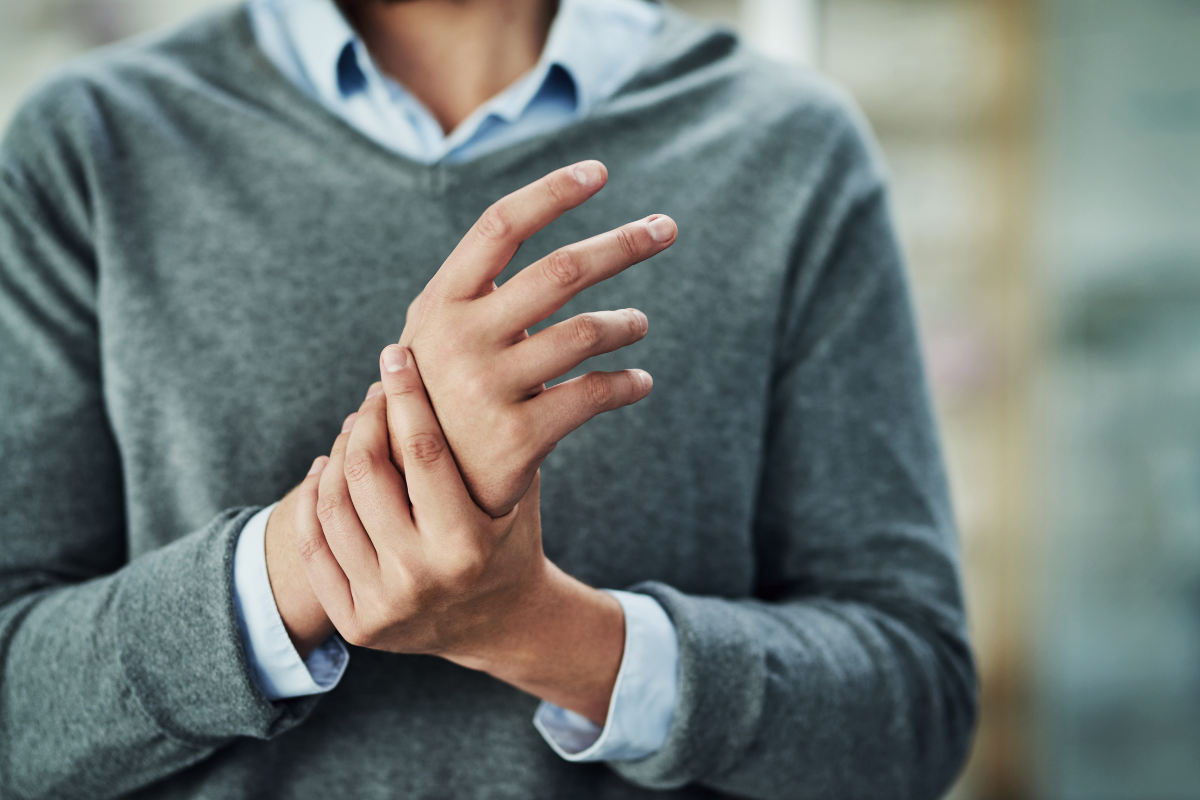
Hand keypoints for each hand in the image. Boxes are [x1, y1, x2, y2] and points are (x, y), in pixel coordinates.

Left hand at [293, 345, 624, 721]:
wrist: (501, 624)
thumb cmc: (510, 538)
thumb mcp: (517, 492)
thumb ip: (500, 436)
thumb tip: (487, 350)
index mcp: (466, 545)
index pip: (422, 453)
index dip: (406, 397)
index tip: (397, 357)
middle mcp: (419, 578)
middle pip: (366, 474)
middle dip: (367, 420)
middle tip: (375, 395)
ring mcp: (381, 605)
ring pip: (332, 505)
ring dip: (338, 454)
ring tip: (355, 428)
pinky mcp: (354, 623)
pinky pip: (313, 545)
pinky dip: (311, 499)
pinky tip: (325, 469)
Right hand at [400, 160, 676, 516]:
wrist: (423, 492)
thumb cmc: (441, 394)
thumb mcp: (436, 334)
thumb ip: (477, 286)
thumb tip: (541, 216)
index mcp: (440, 302)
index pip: (500, 227)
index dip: (551, 193)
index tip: (600, 172)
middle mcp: (458, 339)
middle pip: (559, 272)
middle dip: (622, 243)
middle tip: (666, 228)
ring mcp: (486, 389)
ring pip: (586, 333)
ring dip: (626, 323)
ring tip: (639, 324)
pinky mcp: (517, 437)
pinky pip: (594, 395)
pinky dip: (627, 384)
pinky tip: (639, 383)